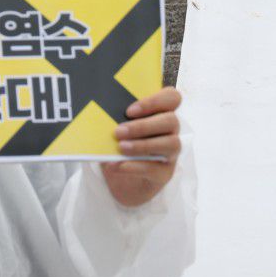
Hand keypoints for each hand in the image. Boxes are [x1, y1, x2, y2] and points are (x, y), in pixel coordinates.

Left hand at [102, 87, 181, 206]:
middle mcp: (170, 130)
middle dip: (143, 126)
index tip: (129, 111)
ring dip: (143, 145)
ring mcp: (171, 152)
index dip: (154, 101)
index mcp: (161, 112)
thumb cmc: (121, 143)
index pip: (172, 97)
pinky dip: (134, 166)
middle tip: (119, 132)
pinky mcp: (165, 172)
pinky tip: (117, 164)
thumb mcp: (117, 128)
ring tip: (121, 147)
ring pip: (171, 144)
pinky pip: (156, 168)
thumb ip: (116, 119)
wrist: (121, 178)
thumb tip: (104, 116)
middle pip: (171, 121)